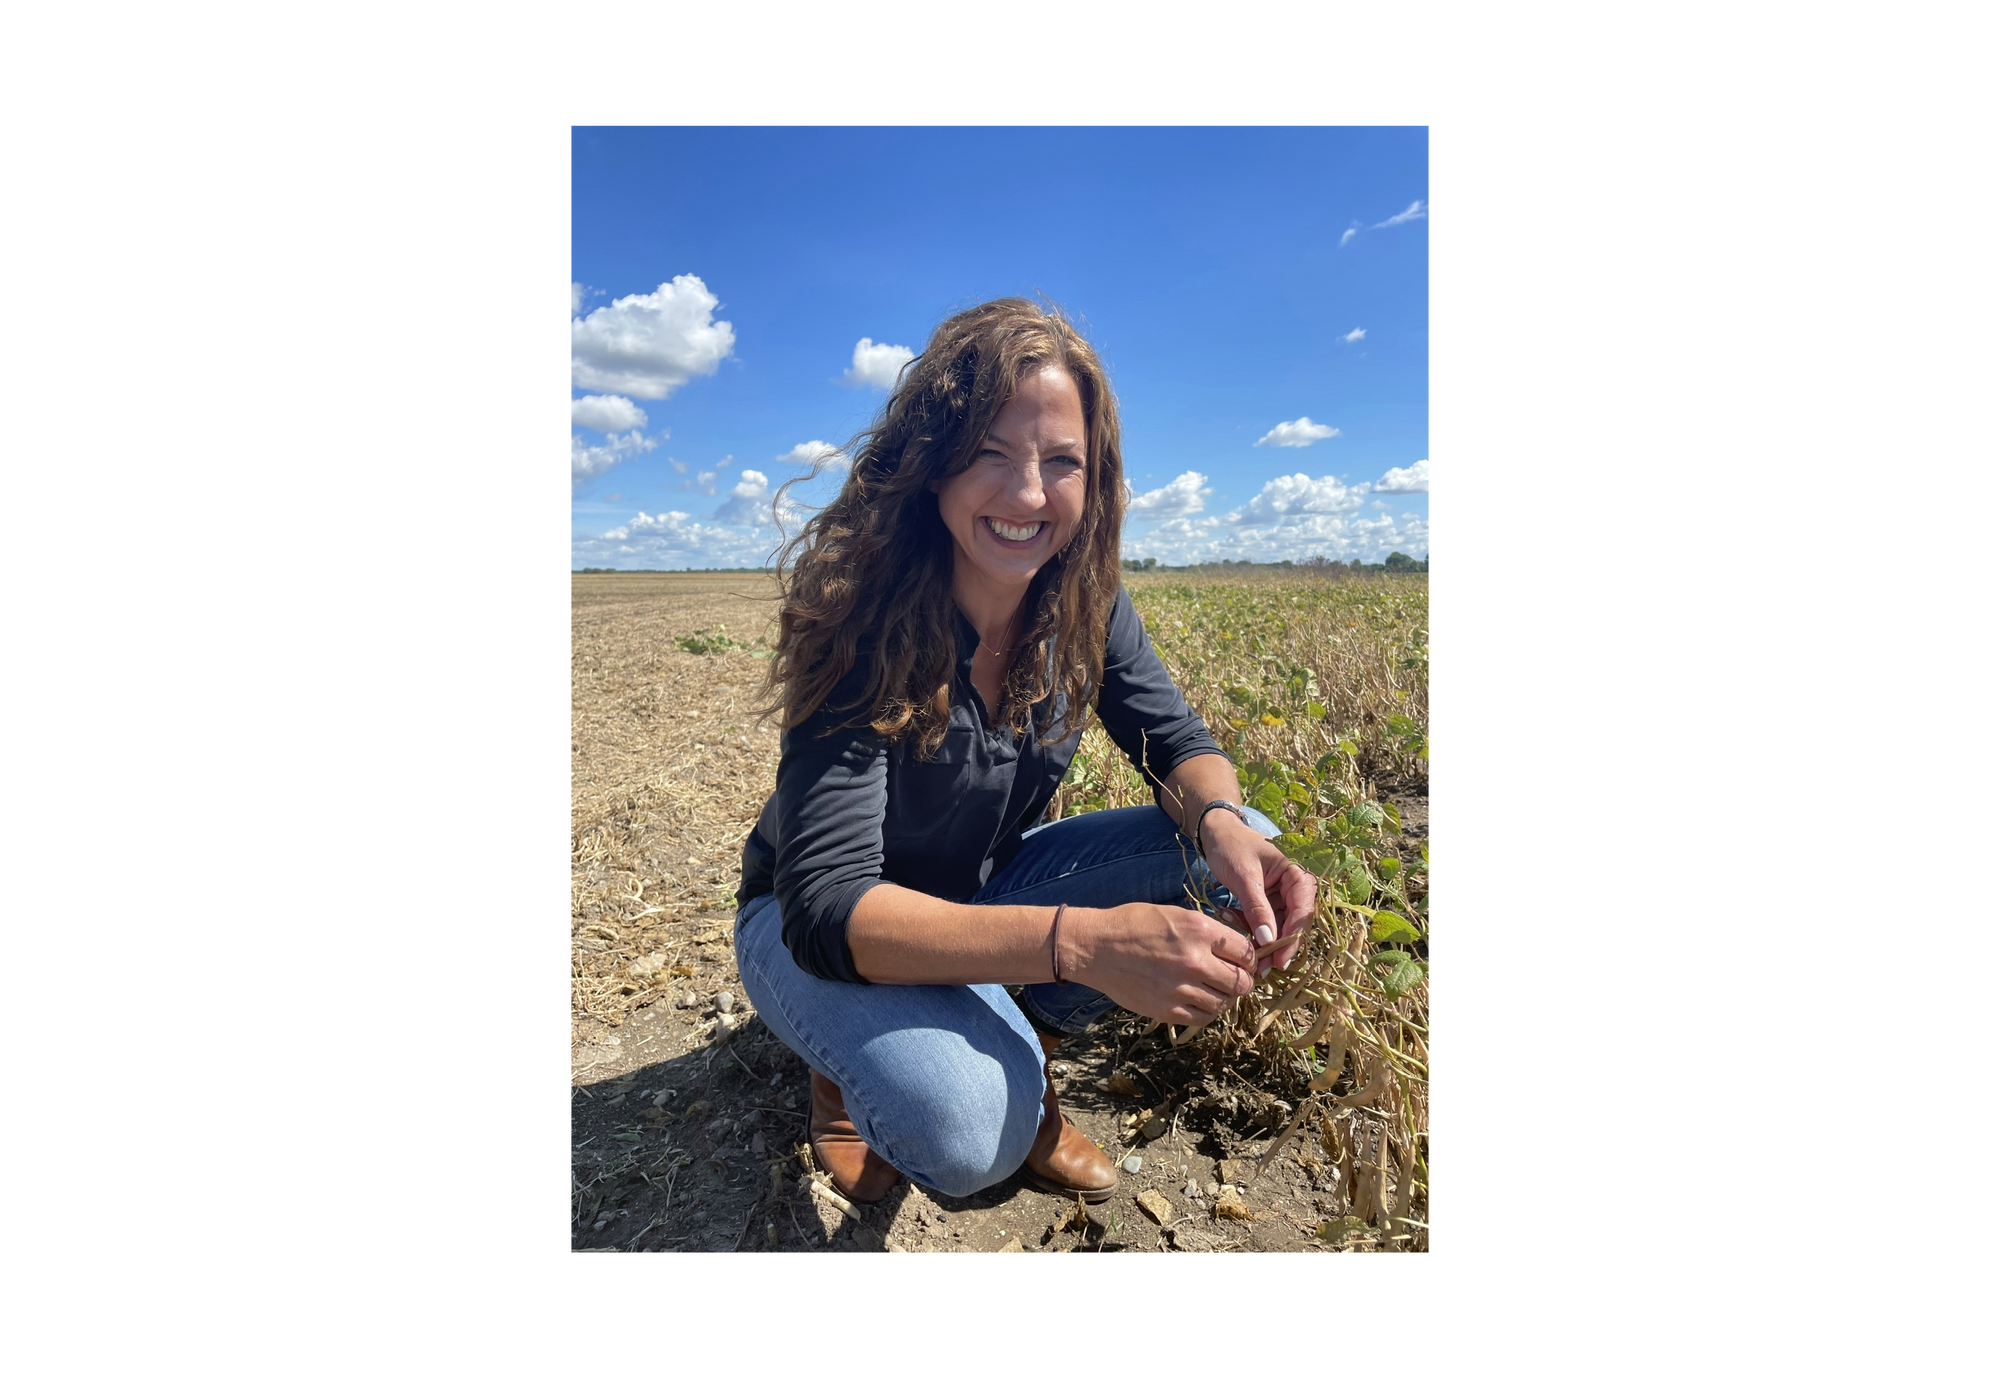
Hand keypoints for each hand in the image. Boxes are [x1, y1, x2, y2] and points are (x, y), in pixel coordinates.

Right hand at [1066, 904, 1259, 1028]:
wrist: (1096, 948)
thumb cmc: (1134, 925)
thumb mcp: (1176, 914)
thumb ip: (1207, 932)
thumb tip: (1235, 949)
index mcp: (1200, 931)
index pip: (1246, 952)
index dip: (1250, 959)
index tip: (1245, 962)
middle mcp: (1195, 961)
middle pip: (1241, 982)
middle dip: (1242, 981)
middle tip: (1233, 979)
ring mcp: (1182, 989)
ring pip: (1225, 1003)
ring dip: (1224, 998)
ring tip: (1212, 989)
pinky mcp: (1168, 1010)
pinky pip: (1204, 1018)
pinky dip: (1207, 1011)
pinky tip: (1198, 1001)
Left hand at [1200, 813, 1316, 978]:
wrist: (1215, 832)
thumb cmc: (1232, 846)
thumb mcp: (1244, 877)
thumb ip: (1257, 908)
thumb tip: (1268, 941)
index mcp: (1298, 872)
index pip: (1303, 910)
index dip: (1292, 937)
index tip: (1279, 959)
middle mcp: (1296, 885)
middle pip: (1293, 923)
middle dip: (1275, 943)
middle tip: (1260, 966)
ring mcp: (1282, 894)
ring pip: (1278, 926)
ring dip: (1258, 936)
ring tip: (1236, 934)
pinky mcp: (1268, 900)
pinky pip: (1264, 921)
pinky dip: (1248, 924)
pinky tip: (1228, 916)